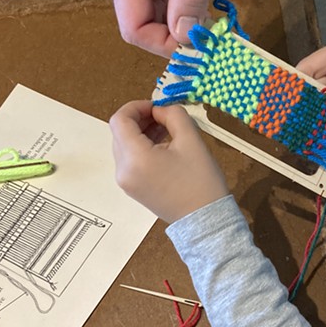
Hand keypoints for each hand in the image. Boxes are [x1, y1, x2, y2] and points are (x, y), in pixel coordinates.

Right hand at [102, 0, 231, 57]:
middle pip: (140, 24)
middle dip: (173, 36)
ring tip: (208, 22)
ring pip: (150, 14)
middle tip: (209, 38)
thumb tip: (184, 34)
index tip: (199, 46)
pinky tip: (199, 5)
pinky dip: (179, 8)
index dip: (164, 44)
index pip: (133, 27)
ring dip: (178, 24)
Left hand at [110, 100, 228, 222]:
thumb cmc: (200, 179)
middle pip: (120, 132)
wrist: (205, 220)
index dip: (136, 106)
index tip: (158, 106)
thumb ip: (173, 115)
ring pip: (124, 145)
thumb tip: (160, 110)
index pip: (119, 120)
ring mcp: (126, 182)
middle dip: (140, 118)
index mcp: (134, 158)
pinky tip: (163, 145)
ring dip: (141, 132)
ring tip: (167, 129)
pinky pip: (130, 159)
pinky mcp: (133, 188)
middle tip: (164, 115)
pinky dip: (142, 147)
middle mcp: (123, 170)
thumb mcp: (191, 139)